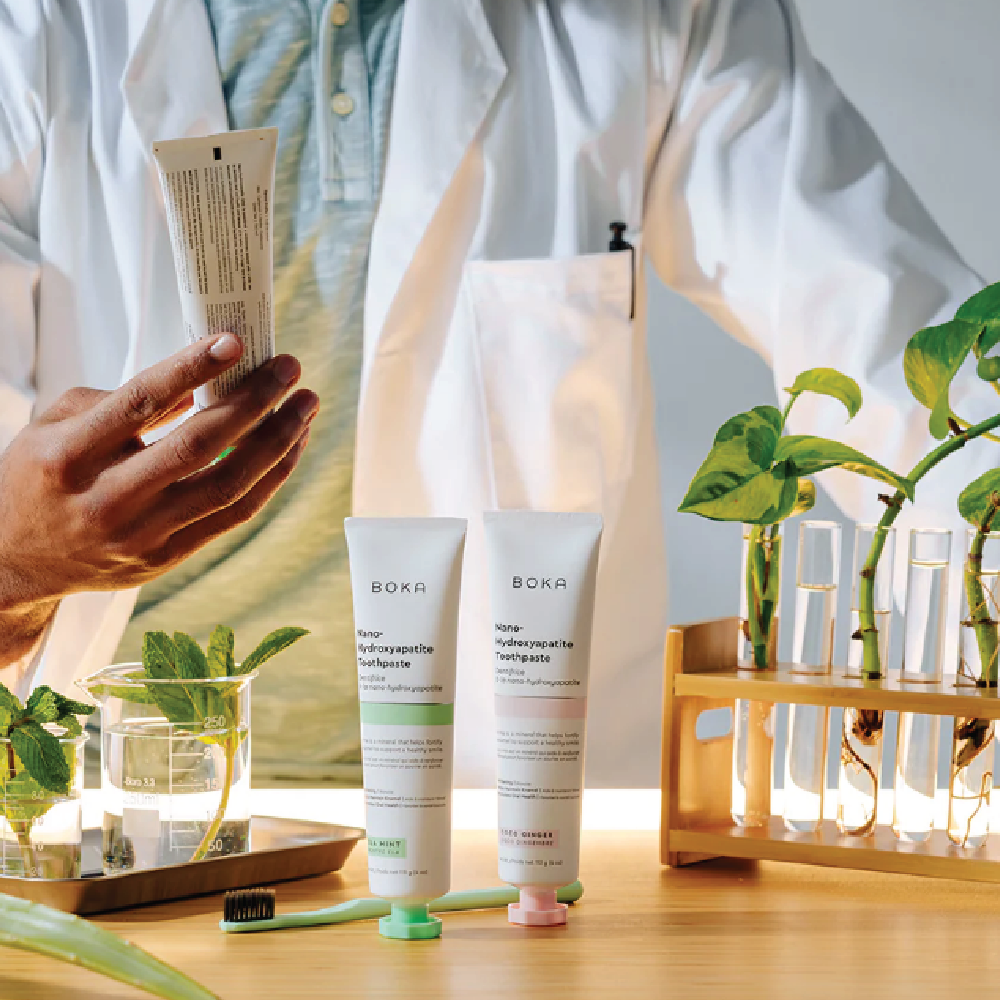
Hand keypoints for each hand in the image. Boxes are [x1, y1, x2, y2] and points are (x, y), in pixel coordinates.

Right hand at [0, 334, 317, 663]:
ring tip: (304, 406)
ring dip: (277, 441)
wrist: (14, 561)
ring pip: (228, 485)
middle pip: (199, 447)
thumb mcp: (57, 424)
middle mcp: (107, 499)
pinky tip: (289, 448)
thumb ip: (122, 400)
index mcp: (70, 455)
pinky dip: (269, 478)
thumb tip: (197, 382)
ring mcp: (141, 535)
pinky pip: (234, 516)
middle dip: (254, 402)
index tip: (235, 341)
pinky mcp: (167, 557)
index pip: (141, 403)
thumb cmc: (39, 477)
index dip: (191, 369)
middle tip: (289, 367)